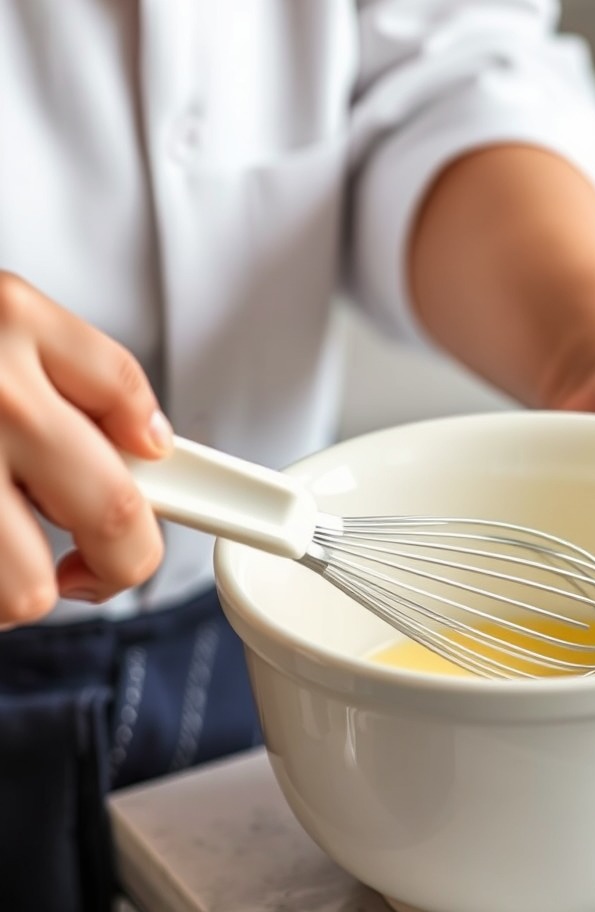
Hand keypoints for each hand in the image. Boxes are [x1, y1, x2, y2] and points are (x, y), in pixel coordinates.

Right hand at [0, 273, 171, 625]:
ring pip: (29, 586)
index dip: (202, 487)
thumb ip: (83, 371)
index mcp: (9, 321)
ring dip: (25, 585)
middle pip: (116, 516)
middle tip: (99, 562)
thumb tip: (155, 443)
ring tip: (2, 547)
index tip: (250, 517)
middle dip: (122, 557)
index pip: (135, 412)